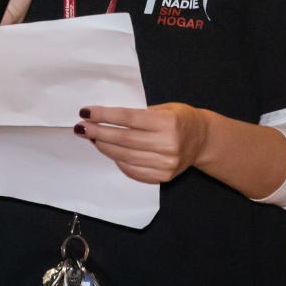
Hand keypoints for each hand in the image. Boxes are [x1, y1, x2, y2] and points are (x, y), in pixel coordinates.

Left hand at [76, 103, 209, 184]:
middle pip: (124, 139)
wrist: (204, 140)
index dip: (105, 115)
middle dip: (98, 132)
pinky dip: (118, 161)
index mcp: (168, 123)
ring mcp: (166, 163)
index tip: (86, 112)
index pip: (129, 119)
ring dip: (104, 147)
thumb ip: (139, 115)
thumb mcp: (164, 108)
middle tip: (81, 127)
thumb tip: (105, 119)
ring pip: (125, 156)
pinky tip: (109, 151)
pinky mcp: (163, 176)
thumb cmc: (181, 118)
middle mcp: (168, 144)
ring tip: (91, 138)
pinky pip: (133, 171)